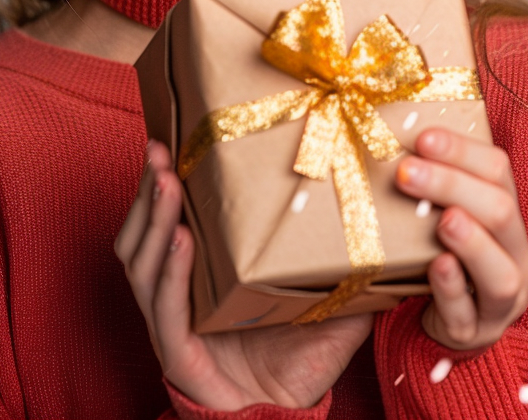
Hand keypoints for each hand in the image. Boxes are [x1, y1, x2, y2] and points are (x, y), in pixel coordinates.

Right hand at [115, 140, 372, 410]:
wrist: (286, 417)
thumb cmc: (299, 356)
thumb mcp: (327, 296)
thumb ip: (345, 259)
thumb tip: (384, 216)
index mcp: (201, 269)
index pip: (170, 217)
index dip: (162, 179)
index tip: (170, 136)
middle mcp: (177, 290)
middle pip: (144, 232)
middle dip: (148, 189)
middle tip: (157, 147)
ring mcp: (171, 320)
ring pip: (144, 262)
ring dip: (152, 219)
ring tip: (165, 181)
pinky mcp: (177, 350)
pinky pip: (167, 305)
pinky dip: (171, 271)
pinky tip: (181, 239)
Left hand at [395, 127, 527, 351]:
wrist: (439, 319)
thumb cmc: (437, 252)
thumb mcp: (442, 212)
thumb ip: (432, 178)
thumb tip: (392, 127)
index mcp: (508, 216)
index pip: (498, 171)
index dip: (462, 150)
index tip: (422, 138)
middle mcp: (516, 255)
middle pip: (500, 211)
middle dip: (452, 186)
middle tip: (407, 172)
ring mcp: (502, 300)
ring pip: (501, 271)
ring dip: (470, 240)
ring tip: (442, 219)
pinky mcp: (476, 333)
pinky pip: (468, 313)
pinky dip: (452, 288)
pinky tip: (437, 265)